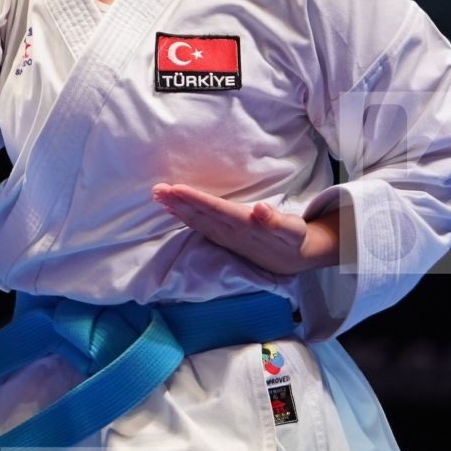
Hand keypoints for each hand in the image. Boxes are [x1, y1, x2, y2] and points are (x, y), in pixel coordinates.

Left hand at [152, 183, 341, 274]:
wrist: (294, 261)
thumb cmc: (294, 239)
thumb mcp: (292, 230)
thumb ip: (276, 221)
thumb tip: (260, 209)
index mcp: (245, 226)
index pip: (216, 210)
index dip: (195, 200)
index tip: (175, 189)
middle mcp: (231, 233)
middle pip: (200, 215)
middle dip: (178, 202)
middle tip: (156, 189)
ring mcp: (225, 237)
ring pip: (196, 222)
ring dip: (176, 209)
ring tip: (158, 196)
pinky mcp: (224, 239)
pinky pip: (200, 227)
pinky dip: (184, 217)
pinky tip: (172, 210)